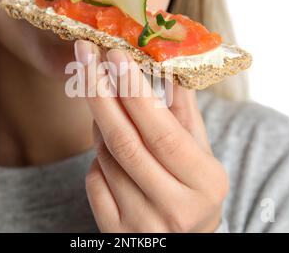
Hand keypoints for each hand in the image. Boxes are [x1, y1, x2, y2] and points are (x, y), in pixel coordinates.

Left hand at [74, 40, 228, 232]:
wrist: (184, 242)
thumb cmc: (194, 189)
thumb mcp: (200, 151)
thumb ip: (184, 111)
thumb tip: (167, 63)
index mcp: (204, 182)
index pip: (161, 131)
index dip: (135, 91)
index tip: (115, 55)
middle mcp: (174, 208)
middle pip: (125, 142)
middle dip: (99, 92)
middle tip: (84, 55)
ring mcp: (142, 224)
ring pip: (105, 158)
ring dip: (99, 123)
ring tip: (103, 101)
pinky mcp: (116, 232)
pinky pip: (94, 182)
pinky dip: (96, 157)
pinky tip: (108, 148)